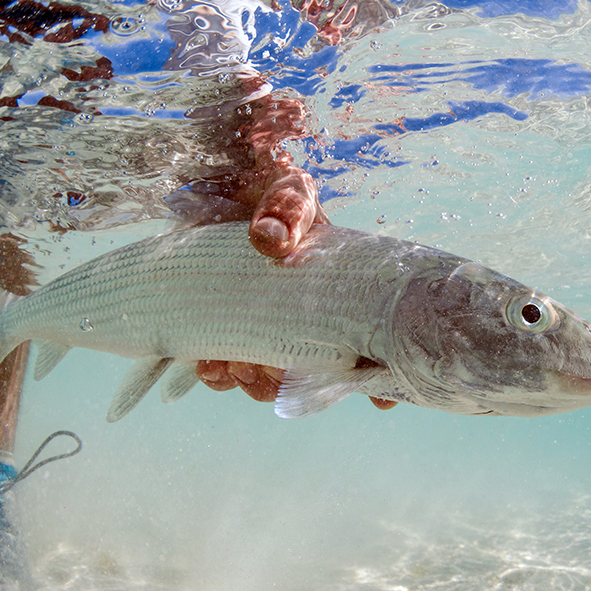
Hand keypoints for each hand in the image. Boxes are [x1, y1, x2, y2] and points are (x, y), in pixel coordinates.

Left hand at [193, 165, 396, 410]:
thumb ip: (286, 211)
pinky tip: (209, 365)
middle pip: (312, 374)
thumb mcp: (289, 194)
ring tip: (232, 368)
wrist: (224, 191)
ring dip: (255, 383)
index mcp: (336, 297)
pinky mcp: (230, 329)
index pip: (363, 341)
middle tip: (266, 369)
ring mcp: (268, 328)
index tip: (381, 399)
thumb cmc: (272, 195)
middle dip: (291, 381)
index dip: (374, 377)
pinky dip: (220, 374)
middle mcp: (308, 320)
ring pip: (271, 378)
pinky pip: (231, 367)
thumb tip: (269, 242)